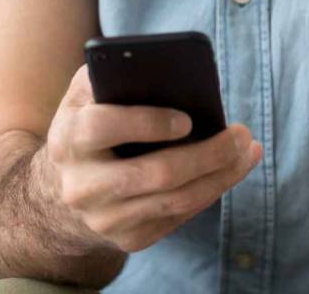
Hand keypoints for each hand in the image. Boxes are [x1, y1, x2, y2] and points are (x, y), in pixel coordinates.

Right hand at [37, 64, 263, 252]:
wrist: (61, 191)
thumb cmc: (87, 126)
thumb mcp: (85, 97)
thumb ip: (112, 74)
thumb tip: (166, 69)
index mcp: (69, 140)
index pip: (102, 128)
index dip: (146, 122)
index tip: (187, 119)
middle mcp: (82, 186)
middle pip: (155, 173)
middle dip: (207, 154)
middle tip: (241, 133)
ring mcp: (105, 219)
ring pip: (175, 201)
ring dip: (221, 176)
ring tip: (248, 150)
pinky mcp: (127, 240)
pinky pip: (179, 217)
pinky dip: (210, 192)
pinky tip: (231, 171)